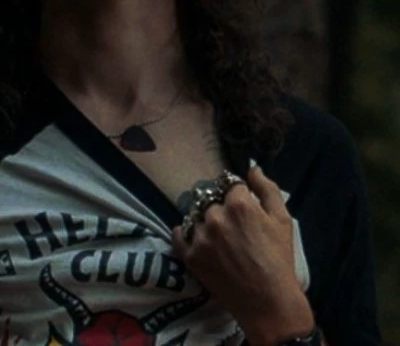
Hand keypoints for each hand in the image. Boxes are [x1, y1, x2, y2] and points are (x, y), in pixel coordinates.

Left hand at [172, 162, 314, 344]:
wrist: (268, 302)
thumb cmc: (279, 258)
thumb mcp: (282, 219)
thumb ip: (267, 188)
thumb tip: (252, 167)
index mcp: (238, 204)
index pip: (230, 184)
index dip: (237, 193)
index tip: (241, 204)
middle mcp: (215, 216)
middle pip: (211, 199)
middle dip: (220, 205)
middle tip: (231, 222)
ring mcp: (199, 237)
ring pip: (196, 215)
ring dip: (204, 219)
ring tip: (216, 235)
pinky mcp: (189, 256)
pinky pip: (178, 234)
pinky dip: (184, 232)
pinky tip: (195, 236)